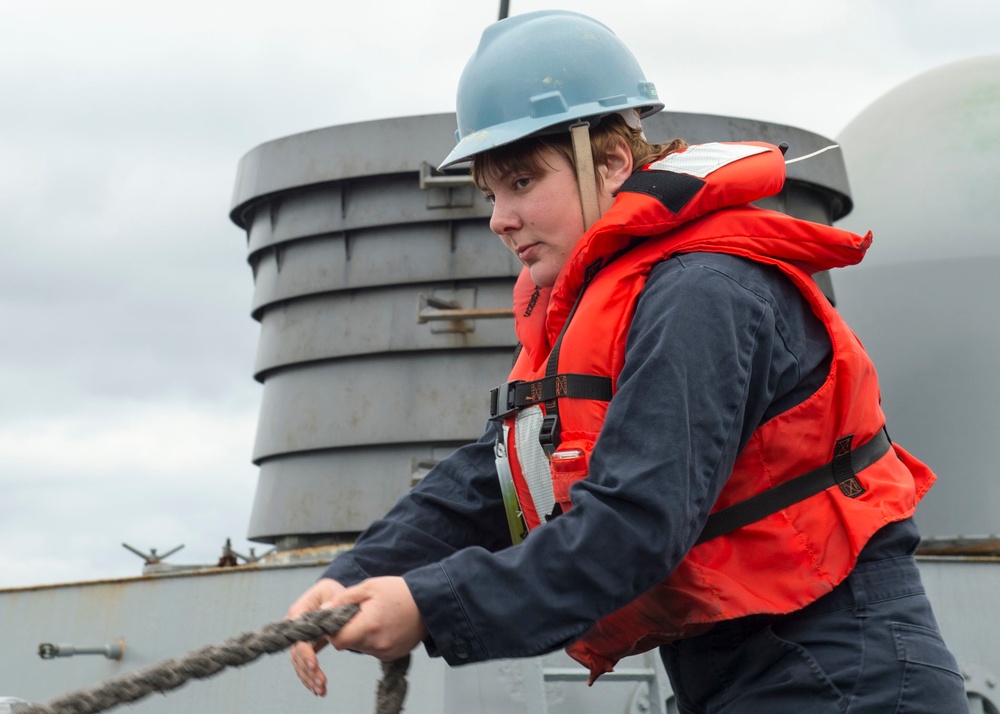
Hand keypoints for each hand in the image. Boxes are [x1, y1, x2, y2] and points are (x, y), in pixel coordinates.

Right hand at [287, 578, 345, 696]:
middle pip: (296, 652)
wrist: (334, 597)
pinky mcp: (304, 647)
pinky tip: (318, 689)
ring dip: (308, 678)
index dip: (305, 651)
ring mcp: (297, 637)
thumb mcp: (333, 591)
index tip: (315, 665)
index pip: (298, 634)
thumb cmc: (333, 592)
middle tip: (322, 684)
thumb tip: (326, 611)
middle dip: (308, 670)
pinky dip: (309, 677)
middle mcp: (294, 626)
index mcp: (300, 611)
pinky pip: (302, 664)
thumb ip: (331, 601)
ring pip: (298, 662)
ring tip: (322, 690)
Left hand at [328, 576, 427, 661]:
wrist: (430, 603)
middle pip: (349, 644)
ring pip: (361, 648)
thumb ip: (343, 599)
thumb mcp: (369, 586)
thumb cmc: (399, 591)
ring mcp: (386, 652)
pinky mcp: (393, 655)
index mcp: (368, 626)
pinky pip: (375, 650)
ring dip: (362, 635)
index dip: (334, 630)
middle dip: (349, 630)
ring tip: (375, 617)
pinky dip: (375, 640)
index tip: (339, 618)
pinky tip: (385, 626)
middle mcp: (376, 644)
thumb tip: (323, 610)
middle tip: (360, 613)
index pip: (338, 640)